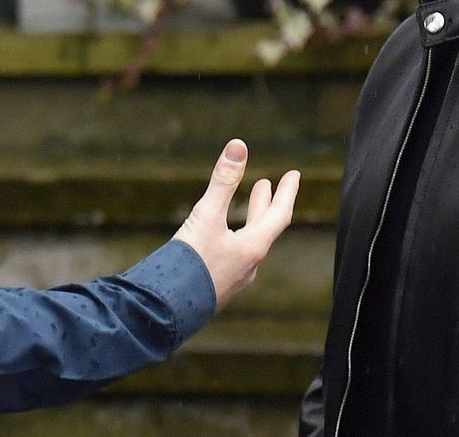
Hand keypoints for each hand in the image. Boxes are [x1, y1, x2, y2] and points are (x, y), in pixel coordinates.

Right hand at [173, 139, 300, 309]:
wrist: (164, 312)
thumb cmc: (188, 264)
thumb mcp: (205, 216)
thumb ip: (222, 182)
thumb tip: (239, 146)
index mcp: (252, 249)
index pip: (279, 215)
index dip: (287, 193)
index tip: (294, 175)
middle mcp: (249, 266)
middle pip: (265, 230)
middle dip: (265, 205)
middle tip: (267, 185)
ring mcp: (233, 280)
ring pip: (249, 245)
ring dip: (250, 222)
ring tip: (245, 210)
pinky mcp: (216, 289)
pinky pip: (234, 258)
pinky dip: (235, 239)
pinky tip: (220, 241)